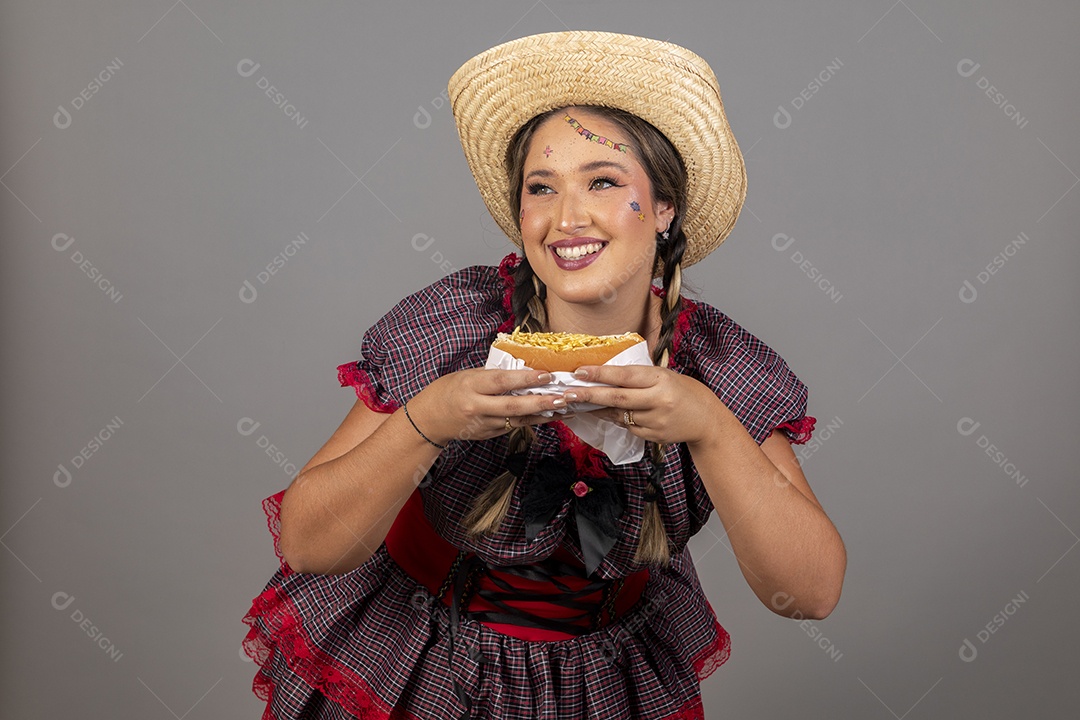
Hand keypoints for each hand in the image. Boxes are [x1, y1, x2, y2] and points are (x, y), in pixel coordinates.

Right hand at [407, 368, 570, 445]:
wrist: (430, 419)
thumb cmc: (449, 390)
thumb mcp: (468, 375)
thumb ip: (494, 374)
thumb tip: (523, 369)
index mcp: (471, 386)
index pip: (501, 381)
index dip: (525, 379)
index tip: (546, 375)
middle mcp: (477, 407)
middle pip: (513, 405)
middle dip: (540, 402)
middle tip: (563, 397)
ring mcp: (483, 424)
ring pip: (518, 419)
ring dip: (544, 414)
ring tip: (566, 407)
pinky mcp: (488, 435)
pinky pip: (514, 426)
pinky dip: (534, 420)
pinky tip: (551, 416)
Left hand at [567, 365, 720, 446]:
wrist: (707, 420)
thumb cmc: (684, 391)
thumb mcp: (665, 375)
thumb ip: (640, 376)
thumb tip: (606, 373)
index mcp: (661, 380)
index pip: (625, 375)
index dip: (601, 373)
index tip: (580, 371)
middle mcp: (658, 401)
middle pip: (617, 398)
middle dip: (589, 394)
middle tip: (568, 392)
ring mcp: (655, 421)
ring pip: (619, 414)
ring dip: (597, 408)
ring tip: (578, 401)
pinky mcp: (653, 437)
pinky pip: (627, 426)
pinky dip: (615, 418)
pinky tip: (605, 412)